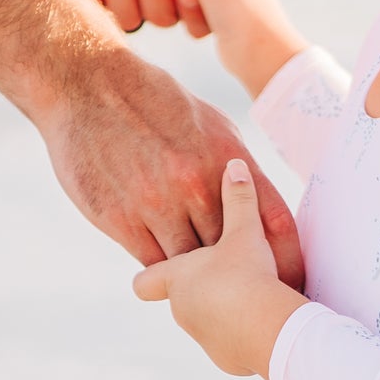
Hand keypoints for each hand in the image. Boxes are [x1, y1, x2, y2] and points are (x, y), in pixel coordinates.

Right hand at [38, 50, 303, 278]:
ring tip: (202, 283)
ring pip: (191, 265)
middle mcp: (195, 184)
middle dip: (242, 272)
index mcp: (226, 157)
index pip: (276, 222)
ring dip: (197, 275)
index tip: (294, 281)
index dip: (292, 260)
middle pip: (234, 252)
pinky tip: (165, 266)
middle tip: (247, 291)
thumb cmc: (154, 104)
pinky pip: (153, 263)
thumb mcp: (209, 124)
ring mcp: (156, 204)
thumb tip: (262, 208)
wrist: (86, 88)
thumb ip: (237, 169)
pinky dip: (162, 269)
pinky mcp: (120, 220)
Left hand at [133, 159, 306, 374]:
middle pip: (181, 299)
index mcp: (177, 278)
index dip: (153, 273)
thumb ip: (238, 200)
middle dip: (201, 289)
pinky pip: (230, 343)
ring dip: (224, 312)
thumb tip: (235, 166)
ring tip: (253, 297)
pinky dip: (242, 334)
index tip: (166, 265)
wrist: (267, 330)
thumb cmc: (248, 275)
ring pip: (206, 322)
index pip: (145, 280)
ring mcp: (201, 336)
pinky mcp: (224, 358)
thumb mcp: (245, 230)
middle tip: (228, 275)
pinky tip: (264, 320)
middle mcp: (182, 309)